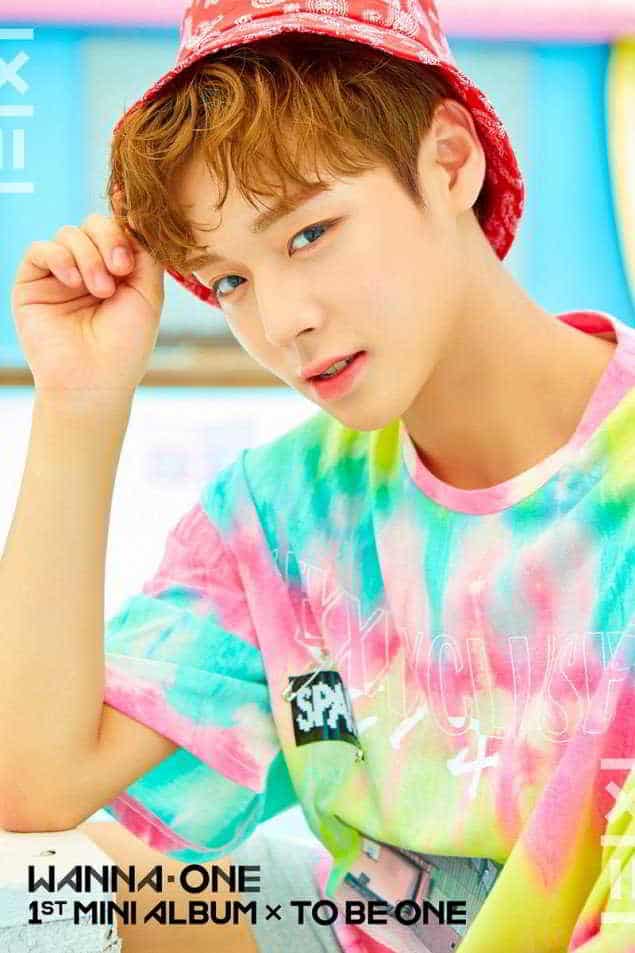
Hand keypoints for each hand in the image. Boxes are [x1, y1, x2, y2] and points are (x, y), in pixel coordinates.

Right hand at [10, 190, 165, 400]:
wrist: (95, 381)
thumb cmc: (125, 345)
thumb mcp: (148, 295)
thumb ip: (146, 253)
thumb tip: (135, 213)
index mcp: (117, 269)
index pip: (119, 228)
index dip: (125, 221)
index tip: (134, 222)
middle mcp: (88, 267)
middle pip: (95, 223)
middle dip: (110, 239)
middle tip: (121, 270)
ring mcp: (59, 274)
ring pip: (69, 233)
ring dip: (89, 257)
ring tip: (101, 291)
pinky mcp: (32, 282)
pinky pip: (41, 249)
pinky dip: (61, 258)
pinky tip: (74, 283)